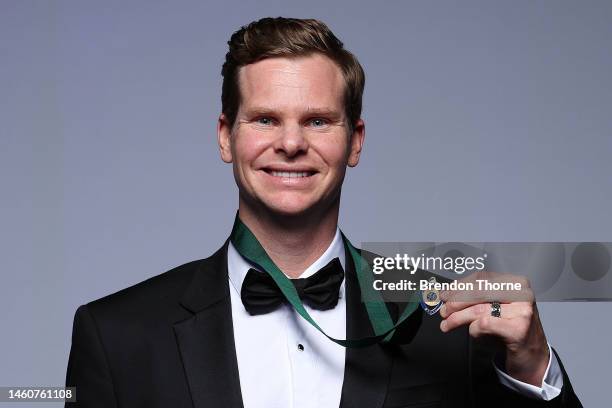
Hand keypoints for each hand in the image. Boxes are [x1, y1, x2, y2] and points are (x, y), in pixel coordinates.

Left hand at [438, 271, 549, 385]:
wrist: (532, 356)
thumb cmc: (510, 329)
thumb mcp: (494, 308)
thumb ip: (475, 298)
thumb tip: (448, 294)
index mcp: (515, 283)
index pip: (481, 279)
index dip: (459, 286)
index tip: (445, 295)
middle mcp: (522, 294)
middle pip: (478, 292)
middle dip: (456, 302)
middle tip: (443, 312)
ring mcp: (522, 311)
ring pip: (479, 309)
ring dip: (457, 318)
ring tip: (447, 324)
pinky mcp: (518, 329)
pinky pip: (485, 324)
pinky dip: (473, 329)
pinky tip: (474, 332)